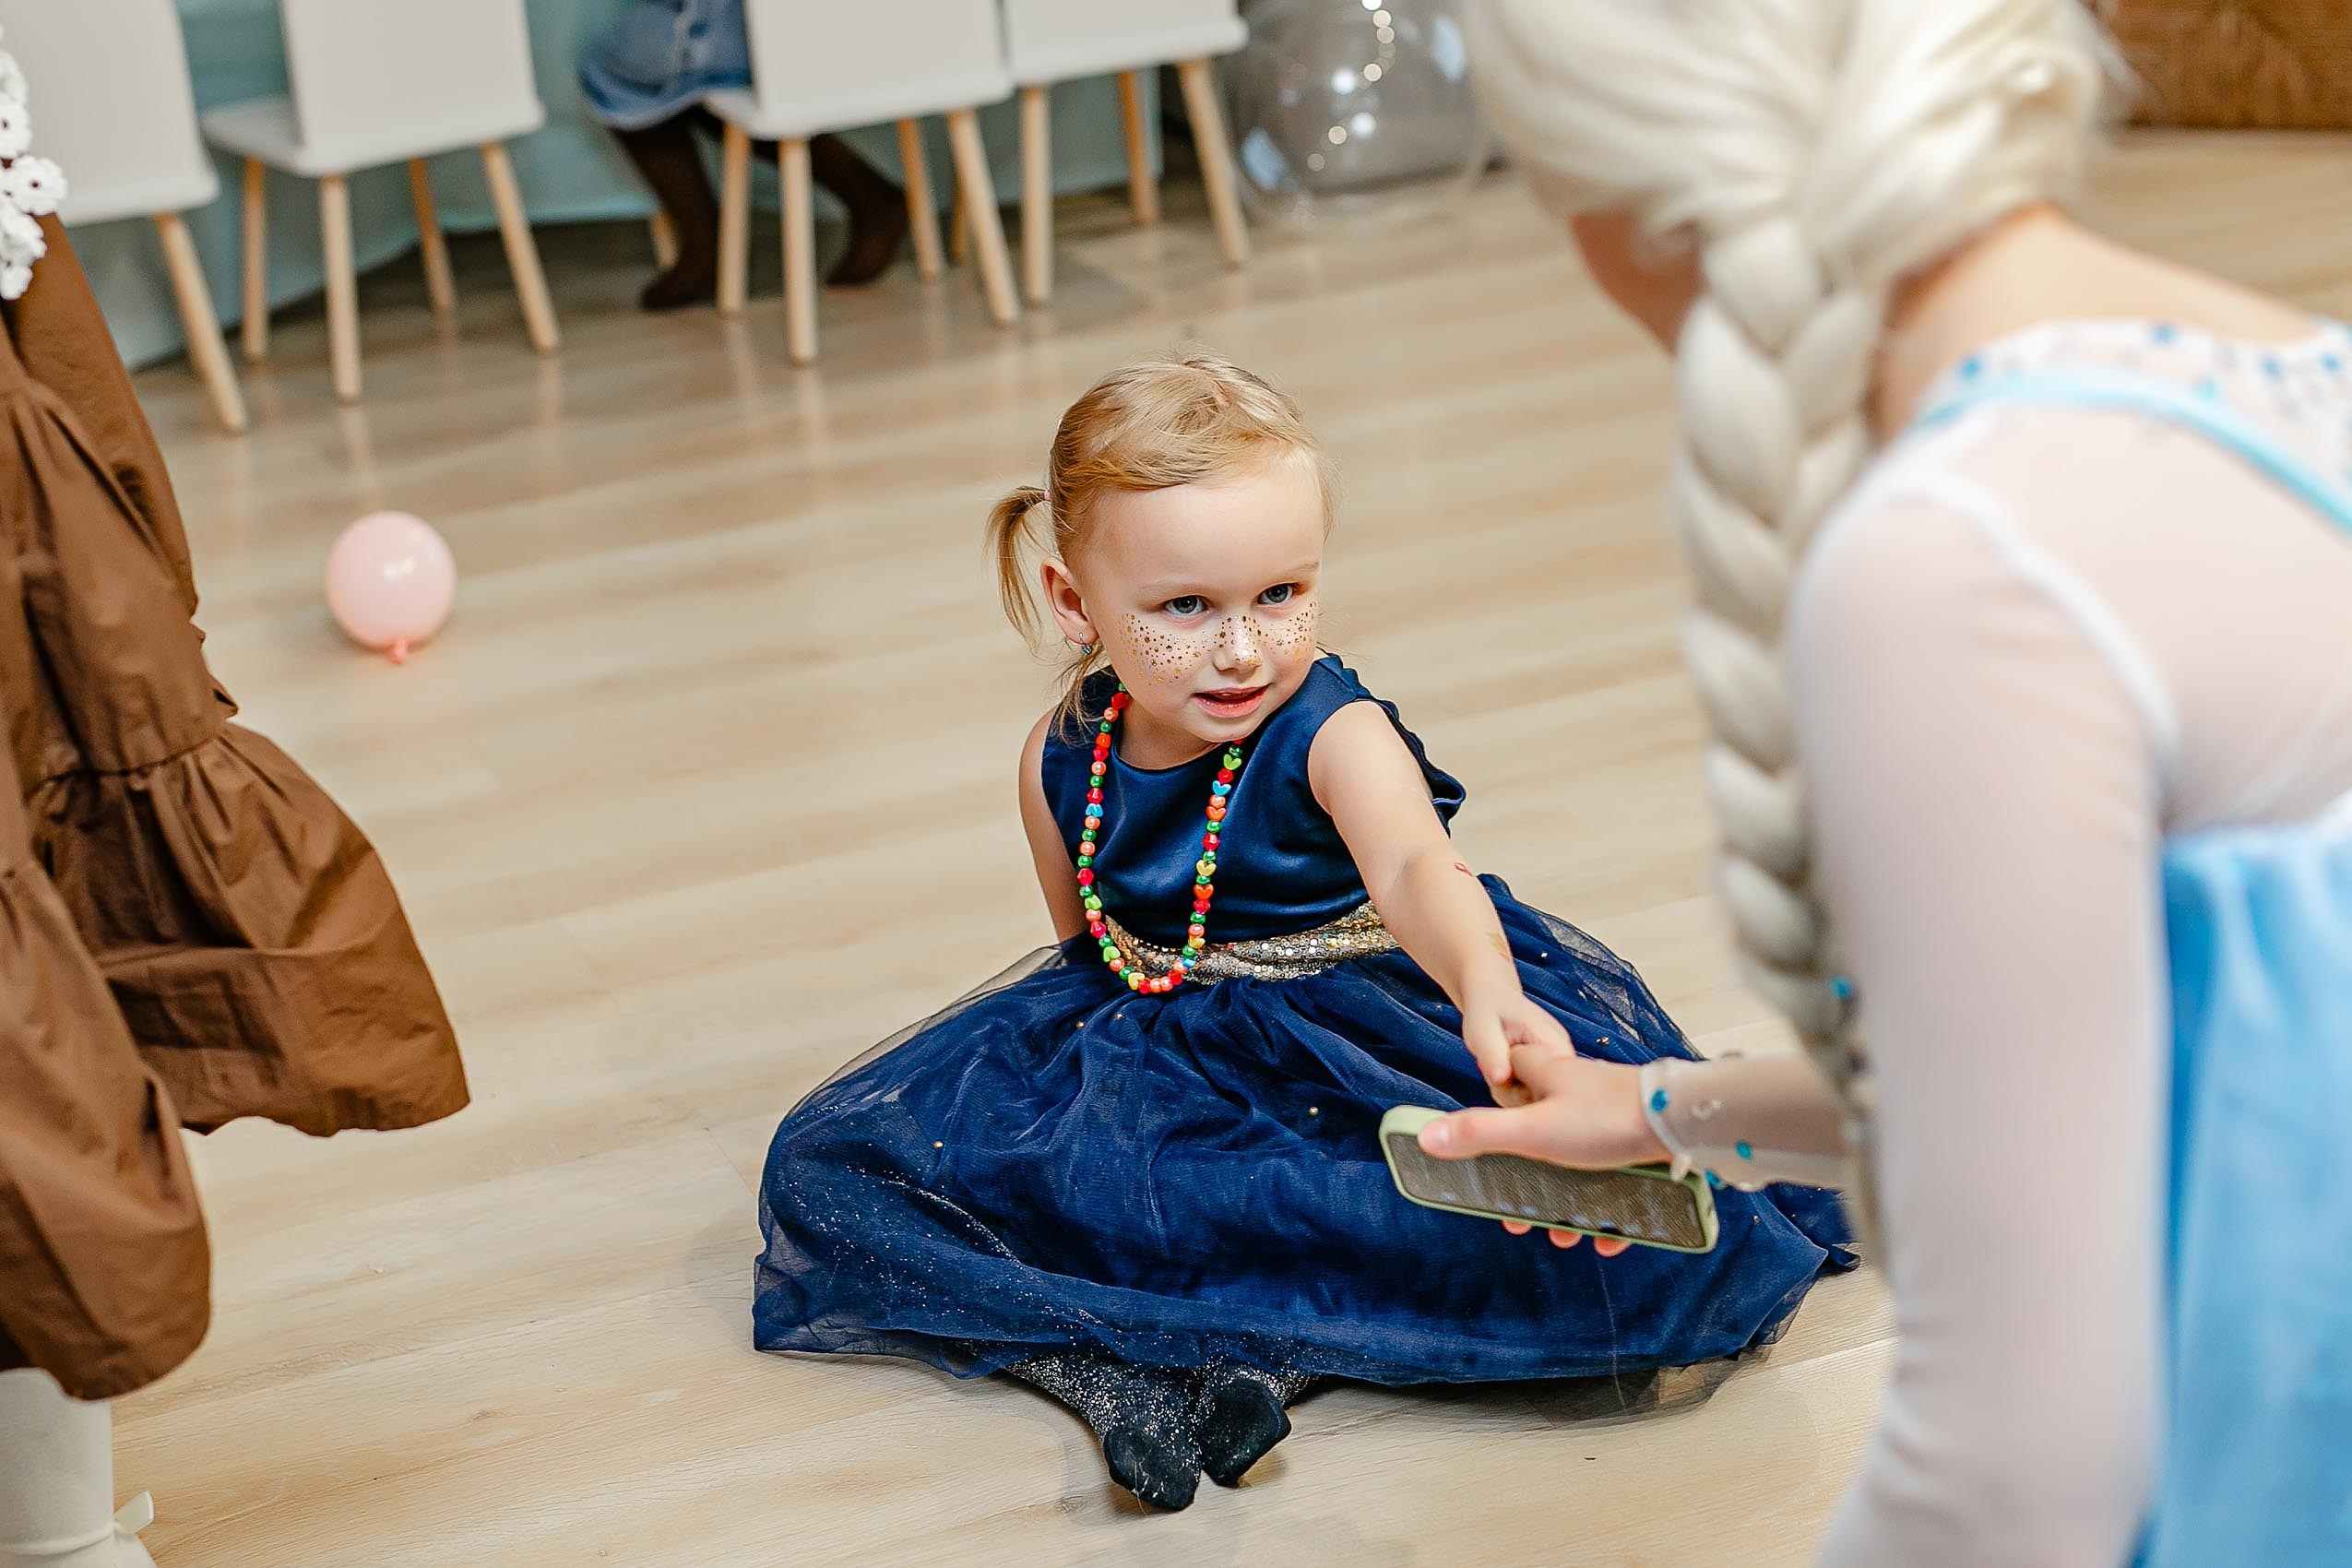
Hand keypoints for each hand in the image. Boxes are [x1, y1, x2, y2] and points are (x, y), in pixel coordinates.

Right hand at [1419, 1037, 1666, 1257]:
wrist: (1685, 1123)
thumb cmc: (1607, 1120)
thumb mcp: (1533, 1131)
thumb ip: (1481, 1134)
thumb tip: (1425, 1137)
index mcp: (1547, 1077)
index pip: (1510, 1071)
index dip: (1493, 1097)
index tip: (1483, 1134)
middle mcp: (1577, 1093)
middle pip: (1539, 1132)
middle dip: (1527, 1178)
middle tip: (1519, 1214)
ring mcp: (1610, 1118)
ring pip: (1578, 1164)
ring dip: (1567, 1204)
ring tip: (1566, 1237)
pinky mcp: (1639, 1143)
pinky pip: (1615, 1180)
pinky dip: (1607, 1211)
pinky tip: (1607, 1238)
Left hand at [1458, 987, 1573, 1105]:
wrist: (1492, 999)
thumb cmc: (1487, 1010)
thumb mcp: (1483, 1030)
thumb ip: (1492, 1054)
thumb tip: (1501, 1079)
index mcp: (1555, 1044)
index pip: (1556, 1089)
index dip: (1526, 1094)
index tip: (1502, 1077)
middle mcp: (1565, 1057)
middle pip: (1550, 1100)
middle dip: (1517, 1096)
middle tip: (1497, 1072)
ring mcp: (1559, 1067)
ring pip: (1540, 1101)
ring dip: (1514, 1095)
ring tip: (1499, 1071)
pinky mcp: (1550, 1075)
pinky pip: (1535, 1097)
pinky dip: (1516, 1093)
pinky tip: (1505, 1078)